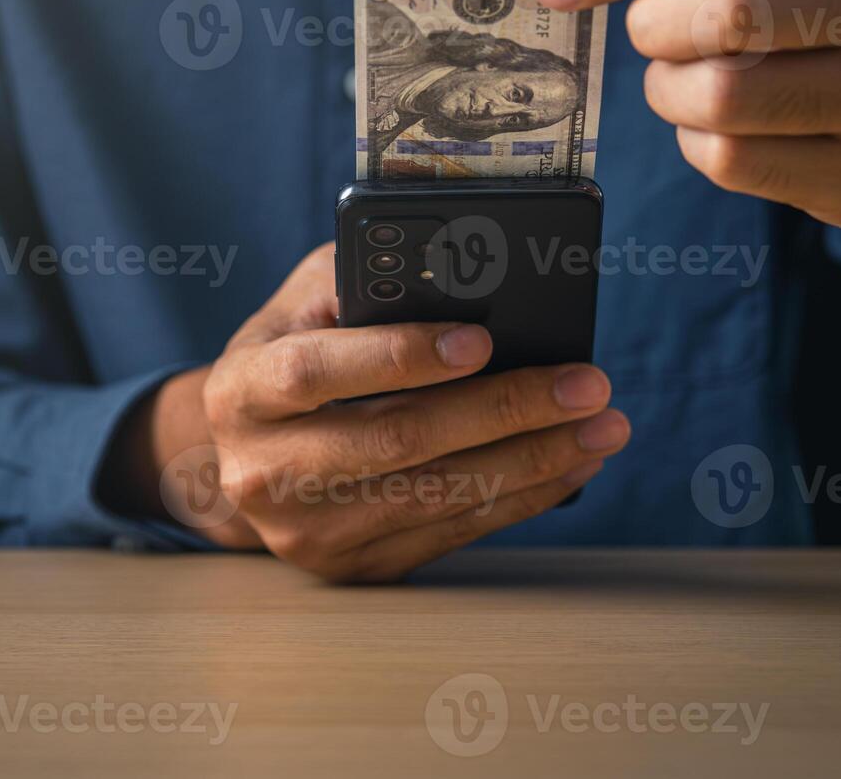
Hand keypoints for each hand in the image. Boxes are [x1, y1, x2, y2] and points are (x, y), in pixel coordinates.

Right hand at [109, 244, 628, 582]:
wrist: (246, 454)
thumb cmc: (291, 354)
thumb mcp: (305, 302)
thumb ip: (362, 279)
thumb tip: (460, 274)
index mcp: (241, 390)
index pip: (316, 372)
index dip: (398, 357)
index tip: (481, 340)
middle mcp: (264, 470)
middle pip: (394, 442)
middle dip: (503, 410)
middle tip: (584, 383)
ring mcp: (305, 530)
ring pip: (434, 497)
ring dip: (532, 461)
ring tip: (600, 426)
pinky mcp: (349, 567)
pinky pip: (448, 535)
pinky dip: (518, 499)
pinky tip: (567, 465)